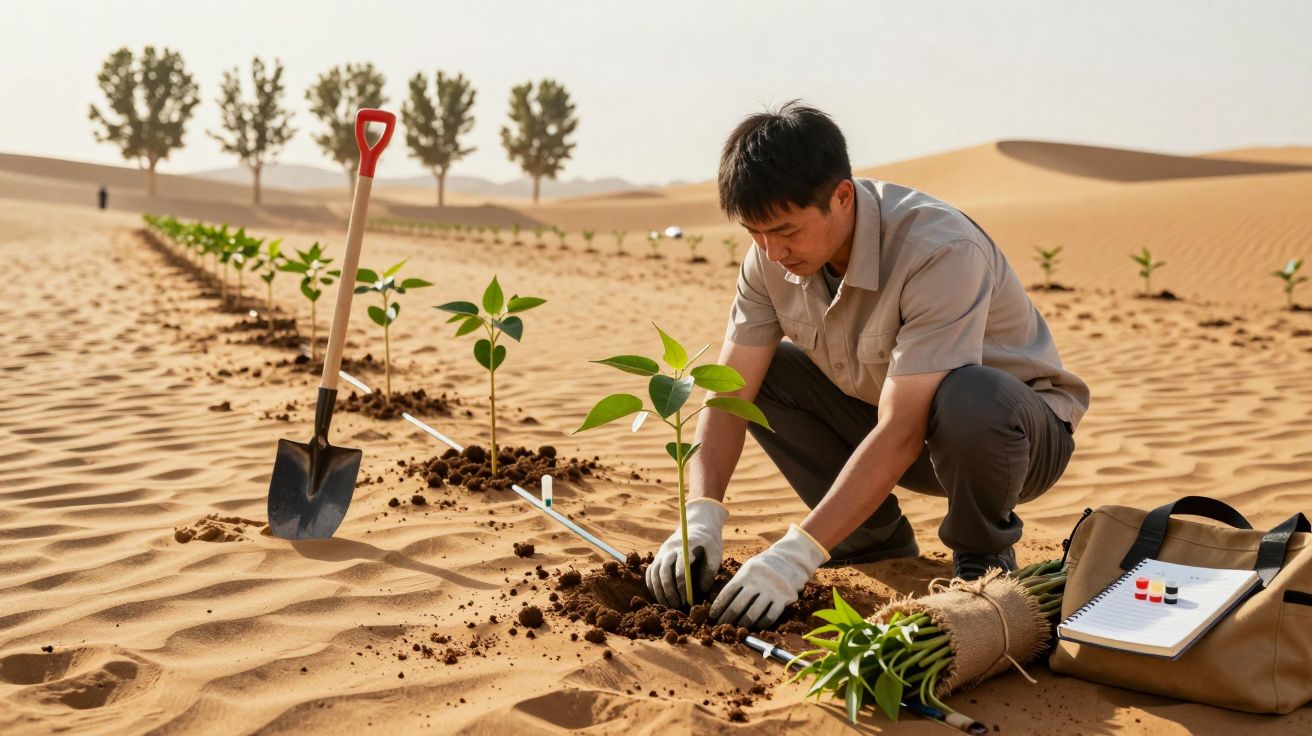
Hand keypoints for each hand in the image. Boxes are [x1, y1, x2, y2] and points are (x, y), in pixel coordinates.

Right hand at [646, 498, 728, 606]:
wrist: (698, 525)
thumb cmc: (709, 542)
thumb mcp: (715, 554)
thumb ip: (709, 572)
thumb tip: (700, 592)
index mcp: (686, 547)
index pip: (680, 569)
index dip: (682, 587)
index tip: (688, 601)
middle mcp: (670, 548)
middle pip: (664, 572)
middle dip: (669, 591)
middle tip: (677, 606)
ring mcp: (662, 551)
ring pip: (654, 573)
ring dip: (659, 591)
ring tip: (668, 605)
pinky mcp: (658, 556)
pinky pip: (650, 572)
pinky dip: (652, 586)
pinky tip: (659, 597)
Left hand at [709, 525, 828, 628]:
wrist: (791, 559)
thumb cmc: (765, 566)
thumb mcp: (749, 568)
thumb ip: (738, 582)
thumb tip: (722, 602)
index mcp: (746, 574)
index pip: (727, 594)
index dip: (718, 607)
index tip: (713, 616)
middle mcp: (757, 583)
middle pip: (737, 606)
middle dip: (727, 618)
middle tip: (722, 626)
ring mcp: (771, 591)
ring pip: (752, 614)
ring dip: (743, 624)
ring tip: (738, 628)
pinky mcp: (784, 599)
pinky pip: (770, 617)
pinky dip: (762, 624)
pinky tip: (757, 626)